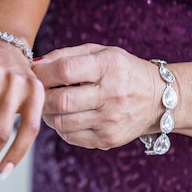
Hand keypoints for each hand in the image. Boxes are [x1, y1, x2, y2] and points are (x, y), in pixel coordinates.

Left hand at [32, 44, 161, 149]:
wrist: (158, 99)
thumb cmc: (121, 70)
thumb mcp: (99, 52)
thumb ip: (65, 55)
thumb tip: (35, 64)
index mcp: (109, 67)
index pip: (65, 70)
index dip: (42, 72)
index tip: (33, 72)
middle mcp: (112, 95)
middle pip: (61, 100)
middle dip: (40, 96)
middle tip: (35, 91)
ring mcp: (111, 121)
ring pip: (61, 122)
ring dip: (46, 113)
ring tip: (48, 103)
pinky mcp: (108, 139)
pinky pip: (70, 136)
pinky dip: (60, 126)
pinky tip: (63, 116)